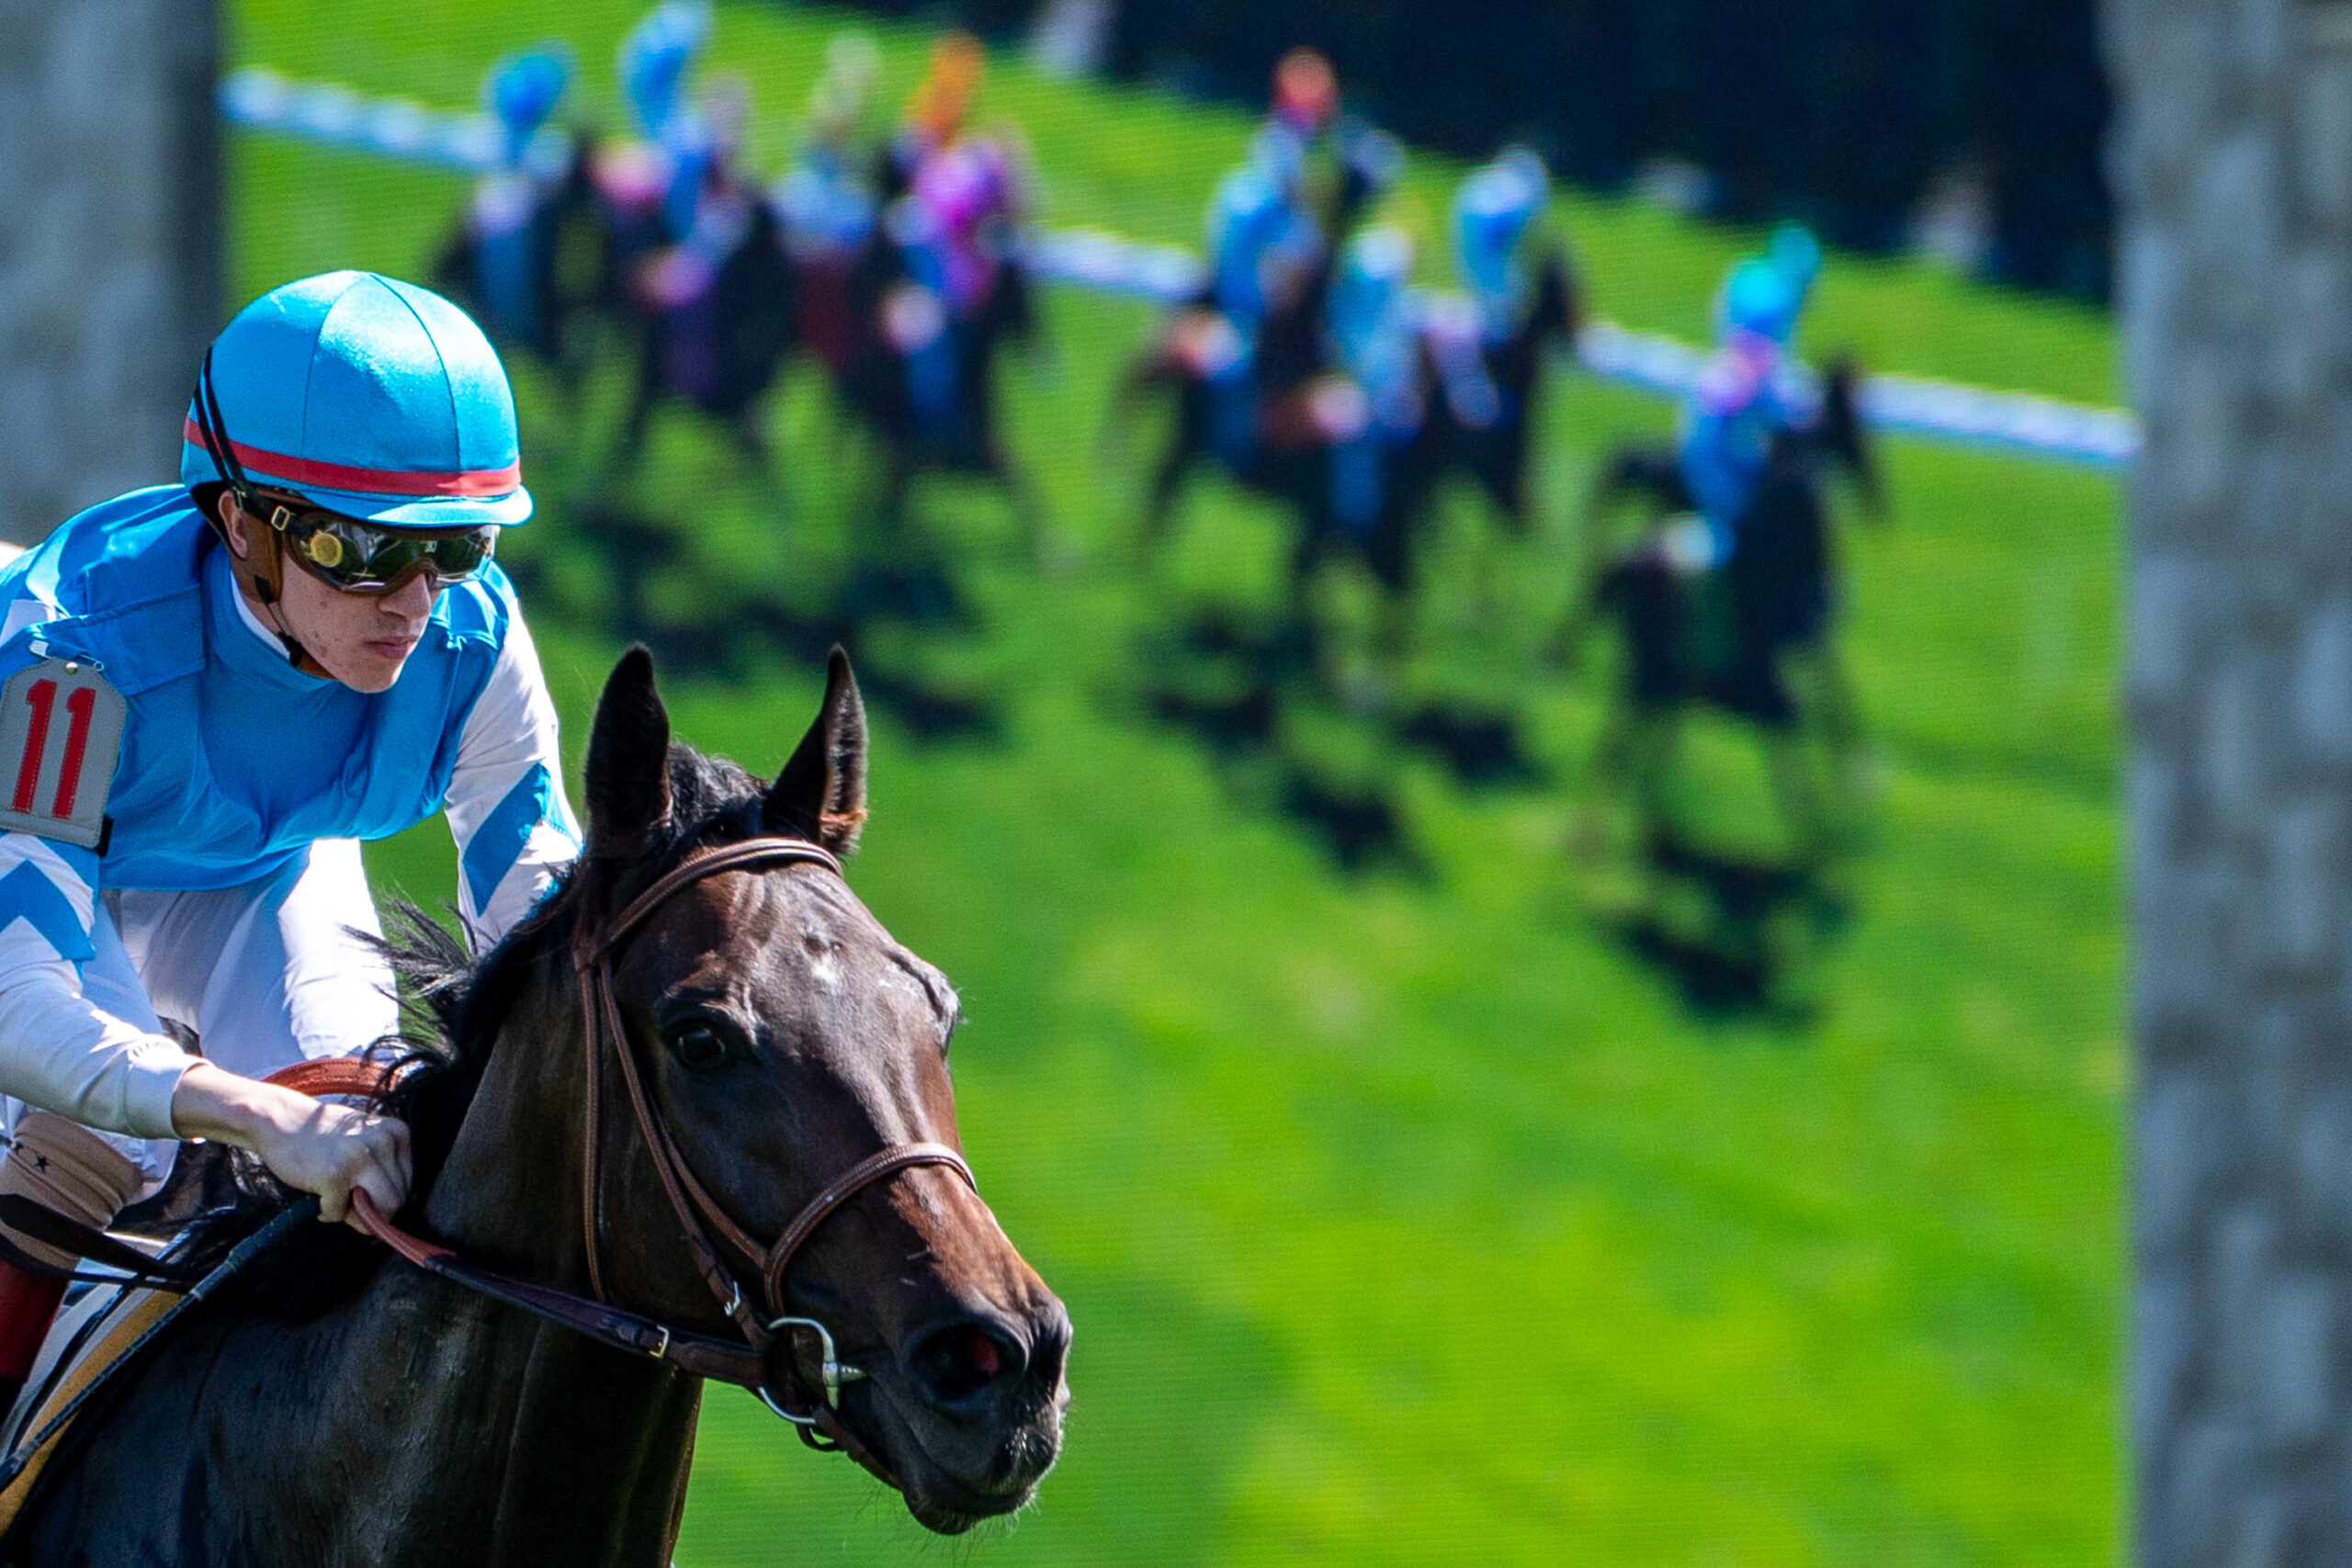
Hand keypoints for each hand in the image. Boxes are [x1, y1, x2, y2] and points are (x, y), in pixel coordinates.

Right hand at [169, 1061, 412, 1230]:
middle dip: (372, 1213)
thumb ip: (384, 1171)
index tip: (361, 1192)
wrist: (280, 1119)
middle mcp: (383, 1142)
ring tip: (335, 1199)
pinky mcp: (333, 1173)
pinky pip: (338, 1213)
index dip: (383, 1197)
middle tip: (347, 1202)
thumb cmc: (323, 1137)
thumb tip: (392, 1220)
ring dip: (354, 1216)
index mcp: (397, 1133)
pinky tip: (316, 1193)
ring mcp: (359, 1157)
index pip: (408, 1185)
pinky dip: (326, 1212)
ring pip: (379, 1211)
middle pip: (397, 1201)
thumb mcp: (365, 1140)